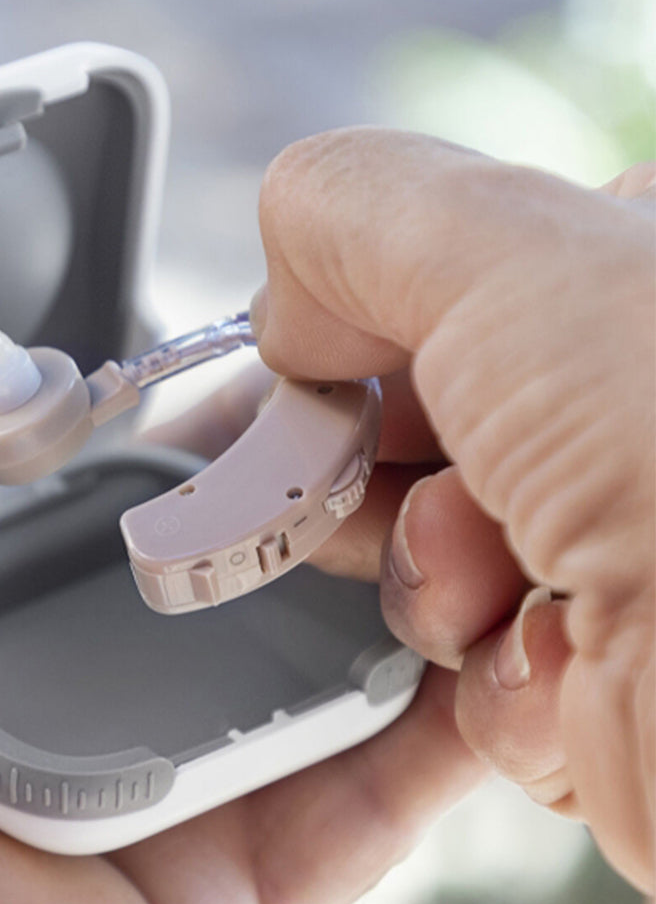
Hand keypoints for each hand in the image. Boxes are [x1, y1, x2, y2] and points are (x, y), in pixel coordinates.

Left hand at [0, 364, 484, 903]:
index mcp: (12, 593)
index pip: (154, 485)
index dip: (227, 412)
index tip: (295, 337)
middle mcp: (103, 680)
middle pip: (252, 573)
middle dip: (335, 488)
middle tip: (403, 404)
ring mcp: (168, 786)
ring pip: (326, 682)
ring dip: (403, 595)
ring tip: (465, 504)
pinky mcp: (216, 894)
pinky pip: (354, 814)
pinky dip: (431, 740)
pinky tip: (479, 649)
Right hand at [251, 129, 654, 890]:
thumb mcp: (510, 255)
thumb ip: (363, 211)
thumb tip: (284, 291)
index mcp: (654, 296)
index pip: (475, 281)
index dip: (381, 320)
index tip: (326, 358)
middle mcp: (648, 425)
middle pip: (448, 426)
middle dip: (390, 461)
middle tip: (385, 475)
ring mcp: (644, 561)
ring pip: (456, 556)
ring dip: (436, 579)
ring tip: (492, 587)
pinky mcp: (623, 693)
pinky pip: (496, 673)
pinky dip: (492, 681)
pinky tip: (547, 676)